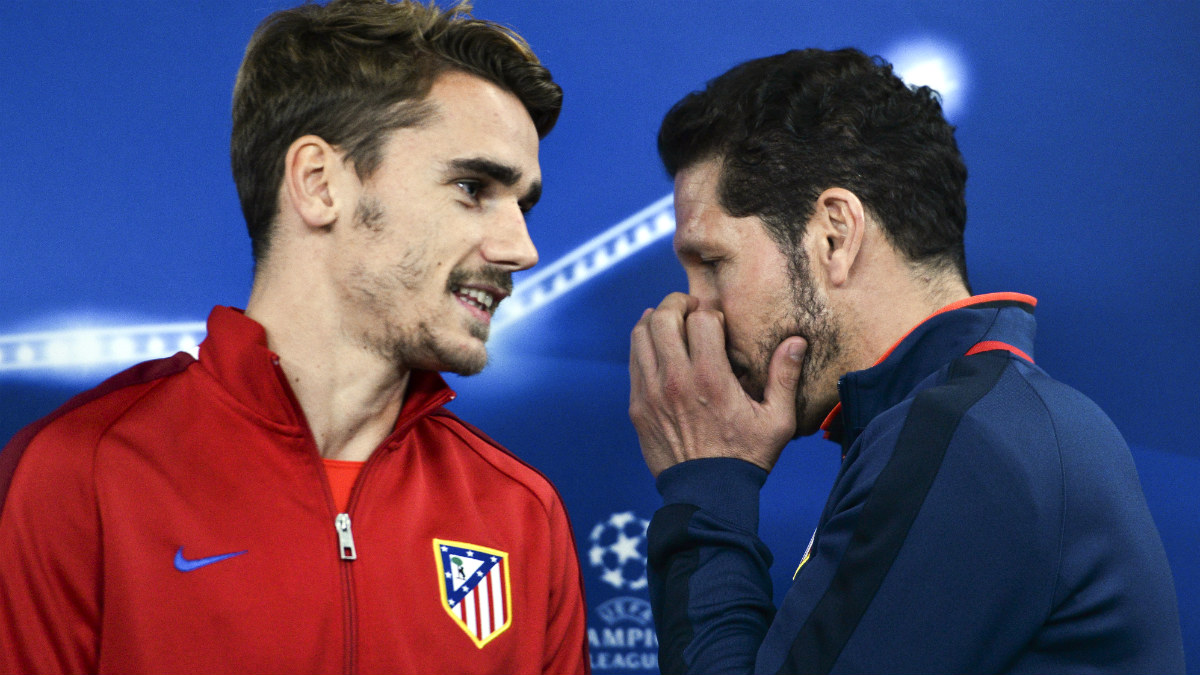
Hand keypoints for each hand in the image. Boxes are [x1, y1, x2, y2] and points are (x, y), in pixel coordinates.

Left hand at [629, 292, 806, 477]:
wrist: (707, 494)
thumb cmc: (746, 456)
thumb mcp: (776, 420)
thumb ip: (784, 377)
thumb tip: (796, 341)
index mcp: (711, 378)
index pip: (701, 319)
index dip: (710, 313)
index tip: (717, 322)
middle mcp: (676, 380)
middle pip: (664, 318)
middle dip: (678, 304)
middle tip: (690, 309)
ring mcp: (651, 393)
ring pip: (641, 335)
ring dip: (656, 320)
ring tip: (671, 322)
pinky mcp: (638, 406)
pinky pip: (634, 361)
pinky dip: (644, 346)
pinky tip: (658, 348)